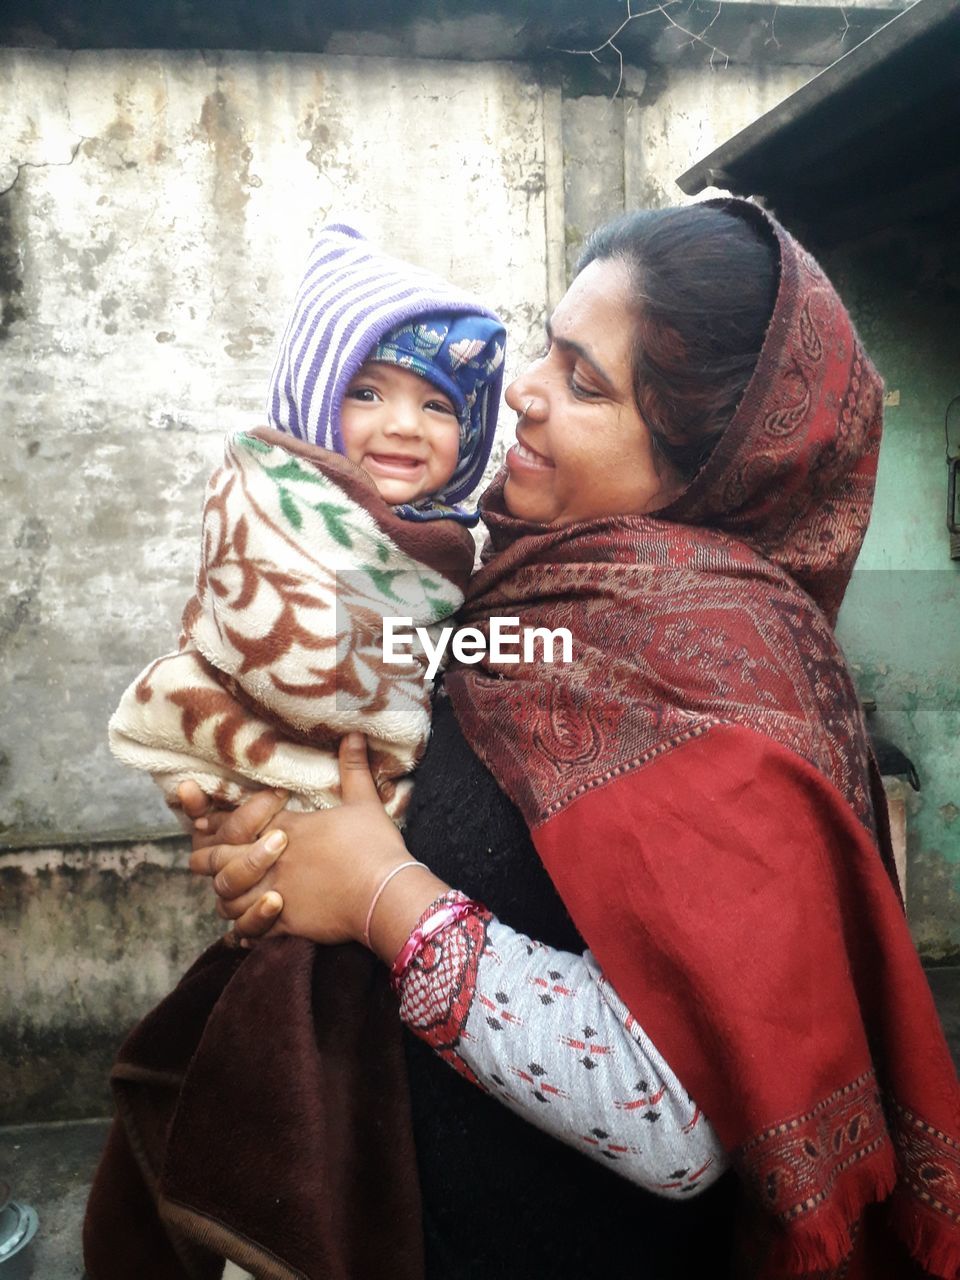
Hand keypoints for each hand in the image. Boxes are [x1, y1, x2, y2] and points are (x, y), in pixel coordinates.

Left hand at [189, 735, 442, 948]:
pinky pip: (248, 930)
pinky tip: (240, 934)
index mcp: (285, 827)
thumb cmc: (375, 846)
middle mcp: (271, 860)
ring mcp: (275, 892)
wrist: (386, 894)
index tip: (206, 819)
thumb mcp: (364, 801)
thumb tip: (356, 734)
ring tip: (229, 894)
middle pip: (218, 859)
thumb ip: (353, 768)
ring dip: (225, 895)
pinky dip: (242, 931)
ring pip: (226, 898)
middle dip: (207, 858)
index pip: (237, 820)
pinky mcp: (284, 923)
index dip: (216, 820)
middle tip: (205, 857)